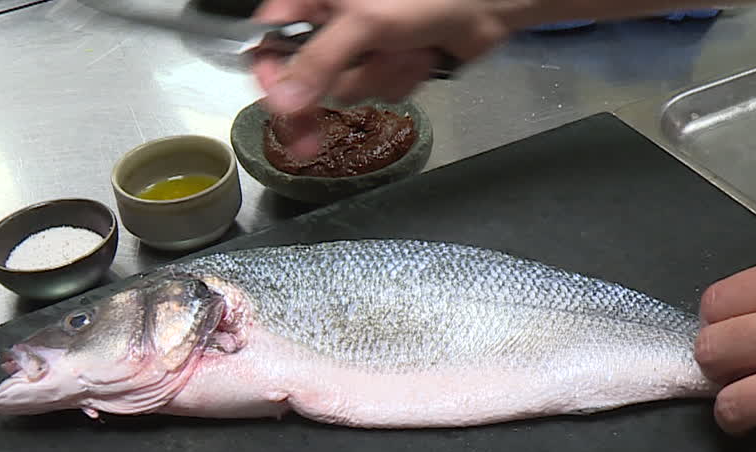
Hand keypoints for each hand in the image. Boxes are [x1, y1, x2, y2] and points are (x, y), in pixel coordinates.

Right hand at [250, 0, 508, 156]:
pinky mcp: (393, 65)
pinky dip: (405, 79)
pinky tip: (423, 55)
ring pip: (351, 90)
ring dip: (384, 76)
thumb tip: (281, 101)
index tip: (279, 108)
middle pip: (309, 78)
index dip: (270, 76)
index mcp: (315, 0)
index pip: (269, 41)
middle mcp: (334, 24)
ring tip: (409, 47)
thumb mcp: (364, 22)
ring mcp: (365, 48)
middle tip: (320, 134)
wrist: (486, 2)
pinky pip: (384, 92)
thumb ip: (319, 61)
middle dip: (338, 88)